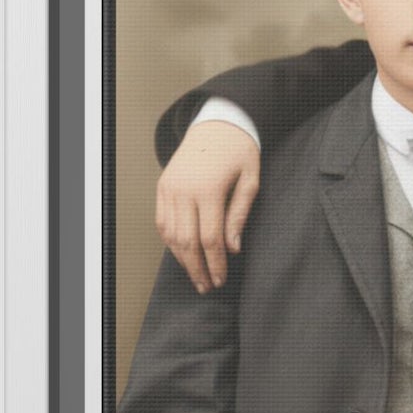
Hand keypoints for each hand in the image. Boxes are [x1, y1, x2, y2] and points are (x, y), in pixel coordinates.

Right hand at [156, 121, 261, 292]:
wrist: (216, 125)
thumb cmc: (240, 152)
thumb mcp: (250, 180)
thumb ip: (240, 214)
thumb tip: (232, 249)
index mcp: (209, 189)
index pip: (210, 238)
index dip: (216, 263)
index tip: (222, 280)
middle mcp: (184, 190)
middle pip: (187, 241)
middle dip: (198, 268)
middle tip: (207, 287)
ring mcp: (169, 189)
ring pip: (171, 235)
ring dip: (182, 259)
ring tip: (196, 277)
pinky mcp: (162, 187)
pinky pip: (162, 222)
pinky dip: (170, 242)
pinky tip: (182, 255)